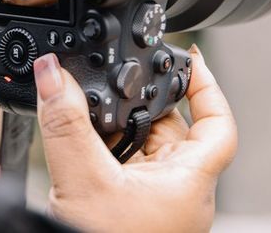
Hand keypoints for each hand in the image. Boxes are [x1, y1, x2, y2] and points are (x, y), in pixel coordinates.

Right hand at [33, 44, 236, 232]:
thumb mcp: (82, 181)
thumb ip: (65, 123)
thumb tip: (52, 72)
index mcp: (188, 182)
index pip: (218, 124)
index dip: (208, 86)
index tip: (189, 57)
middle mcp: (178, 192)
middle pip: (170, 128)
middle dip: (139, 103)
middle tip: (109, 85)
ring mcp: (154, 204)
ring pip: (141, 149)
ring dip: (117, 130)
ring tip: (89, 120)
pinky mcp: (129, 213)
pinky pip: (122, 170)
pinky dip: (104, 152)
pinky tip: (81, 151)